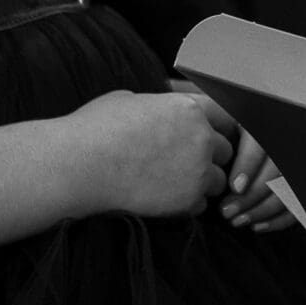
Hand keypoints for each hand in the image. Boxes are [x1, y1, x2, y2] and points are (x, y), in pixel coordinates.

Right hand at [70, 89, 231, 216]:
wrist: (80, 165)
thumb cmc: (97, 128)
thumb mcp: (132, 100)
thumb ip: (161, 106)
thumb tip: (161, 109)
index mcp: (190, 108)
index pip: (225, 115)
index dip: (214, 126)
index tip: (204, 136)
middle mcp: (201, 137)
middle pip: (225, 150)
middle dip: (209, 156)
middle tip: (183, 163)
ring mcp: (197, 170)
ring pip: (217, 179)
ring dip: (200, 182)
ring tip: (170, 182)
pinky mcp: (187, 199)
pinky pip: (201, 204)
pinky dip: (187, 203)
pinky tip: (163, 196)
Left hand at [172, 82, 294, 231]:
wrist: (248, 137)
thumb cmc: (223, 122)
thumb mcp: (216, 110)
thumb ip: (205, 113)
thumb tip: (175, 100)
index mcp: (262, 119)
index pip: (262, 141)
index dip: (251, 164)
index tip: (234, 185)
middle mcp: (281, 140)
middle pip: (277, 170)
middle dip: (252, 196)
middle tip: (226, 212)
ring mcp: (293, 164)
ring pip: (288, 191)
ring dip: (262, 210)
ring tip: (236, 220)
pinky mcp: (299, 186)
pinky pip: (297, 206)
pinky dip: (278, 220)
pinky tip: (256, 226)